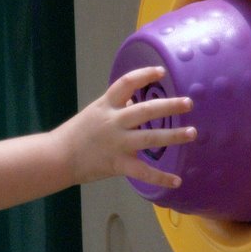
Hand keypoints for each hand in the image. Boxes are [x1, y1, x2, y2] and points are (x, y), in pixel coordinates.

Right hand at [60, 66, 194, 187]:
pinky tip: (177, 180)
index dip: (144, 75)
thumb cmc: (77, 133)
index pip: (126, 83)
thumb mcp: (95, 112)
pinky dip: (161, 177)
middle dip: (169, 106)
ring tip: (192, 133)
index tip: (161, 71)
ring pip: (150, 138)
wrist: (58, 157)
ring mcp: (117, 143)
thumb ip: (117, 106)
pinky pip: (143, 171)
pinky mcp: (118, 164)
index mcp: (106, 105)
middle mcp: (113, 121)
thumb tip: (137, 101)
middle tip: (188, 103)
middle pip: (145, 110)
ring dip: (173, 135)